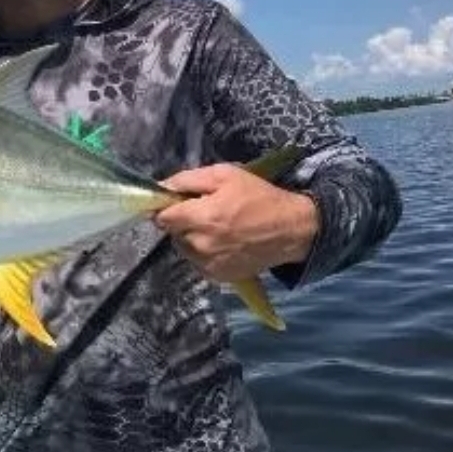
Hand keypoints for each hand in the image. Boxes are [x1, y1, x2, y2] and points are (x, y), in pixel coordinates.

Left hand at [154, 162, 317, 281]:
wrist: (291, 230)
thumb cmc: (258, 197)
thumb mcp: (224, 175)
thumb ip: (187, 180)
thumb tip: (161, 187)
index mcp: (201, 218)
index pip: (162, 218)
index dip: (166, 208)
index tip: (177, 203)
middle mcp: (201, 245)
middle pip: (173, 232)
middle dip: (183, 221)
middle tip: (205, 211)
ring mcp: (209, 264)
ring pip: (184, 248)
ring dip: (192, 238)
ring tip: (216, 228)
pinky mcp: (218, 277)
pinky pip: (198, 262)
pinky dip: (204, 253)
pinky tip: (223, 242)